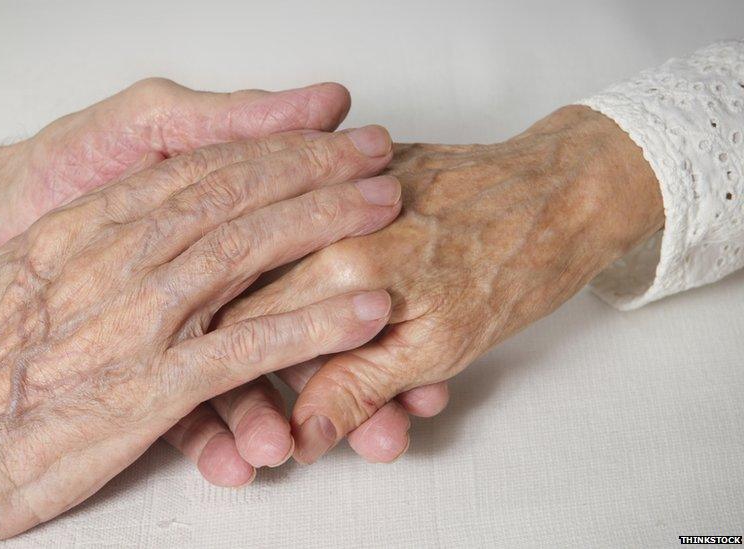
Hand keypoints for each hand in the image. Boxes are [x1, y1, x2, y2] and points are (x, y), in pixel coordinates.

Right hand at [0, 125, 401, 545]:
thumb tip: (135, 223)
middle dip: (312, 168)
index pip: (193, 171)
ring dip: (326, 225)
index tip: (317, 137)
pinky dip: (312, 326)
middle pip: (232, 195)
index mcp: (88, 228)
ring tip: (387, 208)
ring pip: (247, 251)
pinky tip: (364, 312)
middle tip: (374, 152)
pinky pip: (246, 348)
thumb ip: (88, 244)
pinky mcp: (150, 386)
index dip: (265, 148)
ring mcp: (136, 319)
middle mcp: (116, 258)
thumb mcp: (26, 277)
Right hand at [201, 105, 664, 465]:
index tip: (260, 413)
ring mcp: (338, 186)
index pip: (249, 327)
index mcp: (340, 265)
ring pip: (289, 270)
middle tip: (321, 401)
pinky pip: (320, 233)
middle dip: (288, 362)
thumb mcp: (438, 349)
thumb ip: (358, 389)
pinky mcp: (353, 172)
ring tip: (391, 376)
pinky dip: (337, 283)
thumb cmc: (515, 267)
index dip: (248, 378)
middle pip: (262, 300)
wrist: (564, 194)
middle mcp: (326, 218)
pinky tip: (383, 321)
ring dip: (321, 330)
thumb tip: (304, 433)